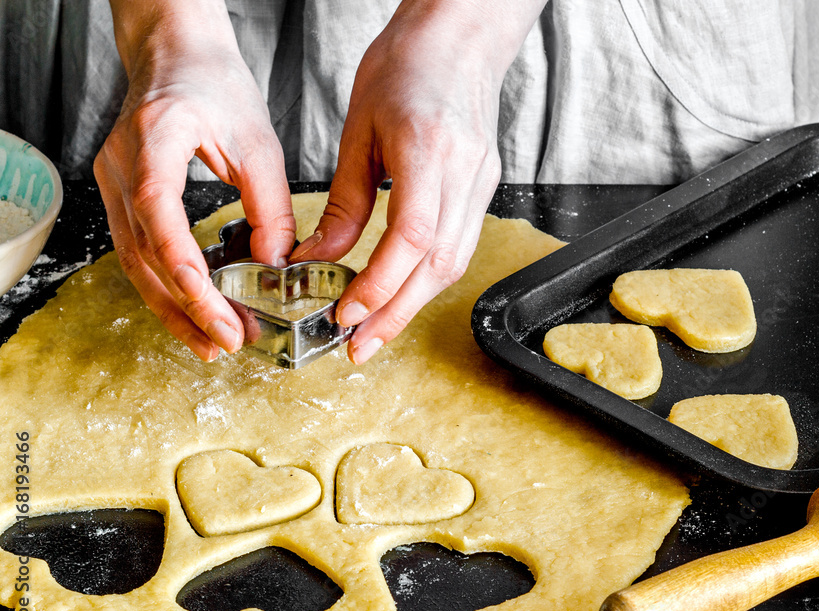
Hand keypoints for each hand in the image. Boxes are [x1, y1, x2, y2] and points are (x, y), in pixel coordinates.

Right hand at [95, 0, 296, 360]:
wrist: (177, 56)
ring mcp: (113, 183)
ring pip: (135, 263)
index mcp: (153, 139)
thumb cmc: (216, 87)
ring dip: (173, 308)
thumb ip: (269, 205)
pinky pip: (139, 253)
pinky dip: (167, 287)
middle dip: (186, 306)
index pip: (159, 213)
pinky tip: (195, 312)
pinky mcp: (122, 197)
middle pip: (144, 254)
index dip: (186, 268)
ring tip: (211, 344)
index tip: (216, 308)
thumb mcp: (259, 142)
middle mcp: (121, 165)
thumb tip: (275, 265)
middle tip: (226, 343)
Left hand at [289, 0, 545, 363]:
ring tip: (375, 330)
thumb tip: (317, 256)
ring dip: (414, 304)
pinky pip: (459, 246)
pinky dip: (428, 277)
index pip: (411, 237)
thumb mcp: (359, 129)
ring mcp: (482, 182)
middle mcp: (464, 171)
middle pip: (439, 265)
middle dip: (396, 314)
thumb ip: (341, 200)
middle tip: (359, 346)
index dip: (379, 285)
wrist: (460, 38)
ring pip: (454, 263)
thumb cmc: (406, 66)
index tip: (345, 313)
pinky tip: (401, 291)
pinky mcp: (484, 188)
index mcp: (427, 149)